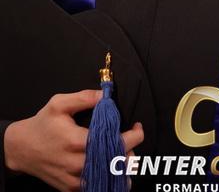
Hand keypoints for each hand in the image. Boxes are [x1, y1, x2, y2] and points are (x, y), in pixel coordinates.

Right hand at [4, 90, 143, 191]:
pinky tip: (113, 168)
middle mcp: (76, 163)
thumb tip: (106, 95)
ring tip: (124, 153)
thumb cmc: (43, 123)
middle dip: (130, 151)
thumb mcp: (60, 103)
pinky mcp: (70, 188)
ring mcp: (73, 179)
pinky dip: (109, 179)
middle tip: (131, 139)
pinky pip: (96, 187)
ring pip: (108, 179)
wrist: (22, 148)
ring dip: (122, 167)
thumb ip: (85, 97)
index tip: (138, 128)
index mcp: (76, 141)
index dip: (132, 136)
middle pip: (115, 162)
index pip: (113, 142)